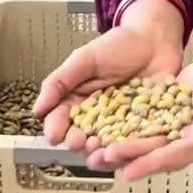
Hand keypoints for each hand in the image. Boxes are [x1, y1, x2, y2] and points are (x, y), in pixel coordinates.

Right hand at [33, 25, 183, 151]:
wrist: (156, 39)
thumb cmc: (119, 45)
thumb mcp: (84, 59)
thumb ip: (60, 82)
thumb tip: (36, 110)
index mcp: (78, 101)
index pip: (60, 120)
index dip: (56, 129)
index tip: (54, 135)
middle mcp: (98, 118)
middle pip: (83, 138)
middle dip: (78, 143)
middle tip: (78, 142)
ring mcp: (121, 125)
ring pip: (108, 146)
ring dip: (102, 152)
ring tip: (99, 151)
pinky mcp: (145, 128)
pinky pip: (137, 143)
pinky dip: (131, 150)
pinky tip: (127, 150)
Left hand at [89, 55, 192, 179]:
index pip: (174, 155)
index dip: (151, 162)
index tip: (130, 170)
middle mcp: (184, 142)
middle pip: (153, 153)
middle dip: (127, 158)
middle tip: (102, 159)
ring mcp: (171, 132)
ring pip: (142, 143)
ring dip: (119, 149)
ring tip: (95, 153)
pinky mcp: (161, 119)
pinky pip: (140, 127)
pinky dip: (121, 130)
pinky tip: (102, 131)